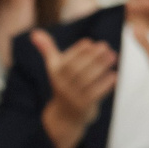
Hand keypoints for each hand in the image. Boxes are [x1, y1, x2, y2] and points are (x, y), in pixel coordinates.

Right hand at [34, 29, 117, 147]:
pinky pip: (95, 94)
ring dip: (101, 67)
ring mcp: (72, 97)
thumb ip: (47, 49)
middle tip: (106, 46)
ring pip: (86, 80)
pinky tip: (114, 75)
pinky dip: (105, 84)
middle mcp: (61, 85)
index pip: (65, 60)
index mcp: (54, 74)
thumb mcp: (54, 67)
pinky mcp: (84, 106)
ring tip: (113, 56)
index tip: (89, 42)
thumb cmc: (64, 84)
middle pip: (77, 69)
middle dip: (92, 56)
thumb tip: (34, 32)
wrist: (66, 115)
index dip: (77, 51)